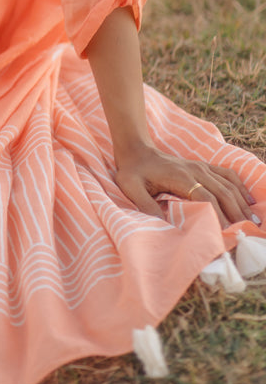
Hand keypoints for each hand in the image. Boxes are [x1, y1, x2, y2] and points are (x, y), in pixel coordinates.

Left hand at [114, 143, 258, 228]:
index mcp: (181, 177)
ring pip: (229, 185)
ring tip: (252, 220)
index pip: (207, 199)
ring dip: (242, 202)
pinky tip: (248, 199)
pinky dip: (240, 186)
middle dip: (236, 213)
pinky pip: (227, 174)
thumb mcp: (131, 188)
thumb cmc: (132, 171)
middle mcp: (196, 170)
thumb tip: (165, 226)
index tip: (226, 234)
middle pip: (223, 193)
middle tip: (245, 233)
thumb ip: (146, 206)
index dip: (218, 216)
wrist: (136, 149)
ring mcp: (201, 166)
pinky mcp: (203, 166)